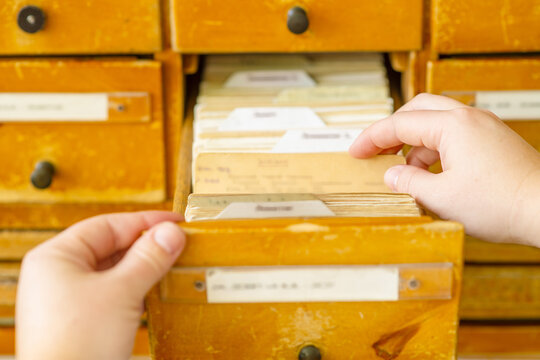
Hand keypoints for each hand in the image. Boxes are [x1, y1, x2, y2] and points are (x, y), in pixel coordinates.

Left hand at [16, 211, 185, 359]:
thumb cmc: (75, 345)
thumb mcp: (121, 292)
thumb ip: (149, 258)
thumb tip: (171, 233)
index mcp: (56, 258)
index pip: (107, 226)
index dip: (144, 222)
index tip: (174, 221)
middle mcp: (59, 275)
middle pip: (111, 247)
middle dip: (146, 246)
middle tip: (177, 244)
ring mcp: (69, 299)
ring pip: (114, 271)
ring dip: (143, 268)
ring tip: (171, 264)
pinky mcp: (82, 320)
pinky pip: (113, 293)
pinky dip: (136, 289)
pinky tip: (155, 290)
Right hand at [349, 93, 539, 246]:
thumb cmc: (500, 204)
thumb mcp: (441, 197)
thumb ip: (408, 182)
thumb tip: (391, 175)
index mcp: (452, 125)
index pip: (400, 124)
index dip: (372, 138)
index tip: (355, 152)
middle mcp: (468, 118)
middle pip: (417, 110)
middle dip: (392, 131)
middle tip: (374, 151)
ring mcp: (484, 127)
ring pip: (436, 123)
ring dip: (413, 144)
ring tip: (403, 173)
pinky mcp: (493, 141)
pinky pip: (453, 136)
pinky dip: (434, 150)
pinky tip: (430, 174)